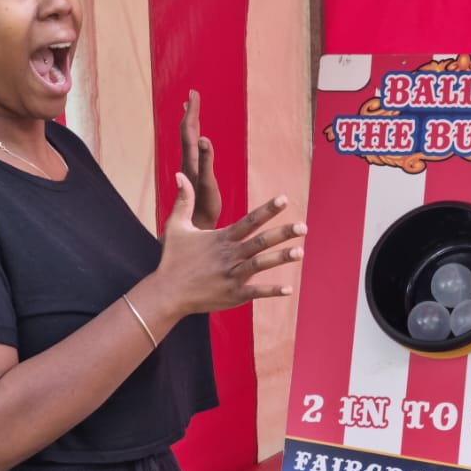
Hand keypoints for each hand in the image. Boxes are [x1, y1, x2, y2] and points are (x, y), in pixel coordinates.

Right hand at [152, 175, 305, 317]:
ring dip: (281, 258)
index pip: (249, 221)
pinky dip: (271, 291)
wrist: (167, 292)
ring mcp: (232, 276)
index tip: (284, 199)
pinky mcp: (232, 295)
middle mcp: (229, 255)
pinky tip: (288, 289)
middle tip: (303, 226)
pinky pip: (255, 292)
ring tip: (301, 252)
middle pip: (260, 242)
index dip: (267, 210)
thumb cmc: (173, 259)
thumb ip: (184, 201)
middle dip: (282, 233)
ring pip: (260, 265)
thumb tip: (180, 175)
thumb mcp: (176, 226)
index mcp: (221, 239)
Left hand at [180, 89, 220, 229]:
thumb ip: (206, 162)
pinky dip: (196, 140)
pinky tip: (199, 143)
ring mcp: (191, 171)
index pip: (189, 131)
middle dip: (190, 113)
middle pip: (187, 133)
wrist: (192, 231)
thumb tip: (204, 138)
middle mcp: (189, 163)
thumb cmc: (202, 211)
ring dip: (190, 125)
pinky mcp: (196, 178)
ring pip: (189, 142)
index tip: (193, 93)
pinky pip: (195, 152)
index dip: (191, 112)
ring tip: (191, 112)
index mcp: (191, 161)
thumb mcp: (207, 185)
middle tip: (192, 94)